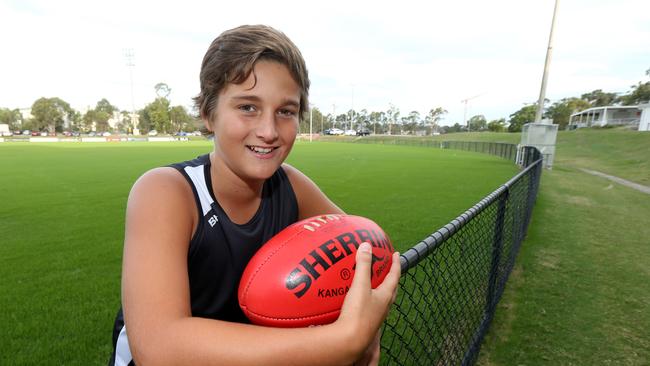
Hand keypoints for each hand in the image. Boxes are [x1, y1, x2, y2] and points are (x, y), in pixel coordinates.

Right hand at [336, 242, 400, 361]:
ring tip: (373, 282)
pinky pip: (371, 307)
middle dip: (391, 277)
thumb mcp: (360, 285)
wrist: (350, 340)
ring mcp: (376, 316)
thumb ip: (363, 265)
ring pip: (382, 299)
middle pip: (391, 289)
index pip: (394, 276)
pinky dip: (368, 299)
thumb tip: (366, 245)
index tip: (397, 254)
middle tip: (388, 268)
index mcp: (386, 296)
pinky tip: (358, 299)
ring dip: (380, 289)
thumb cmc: (358, 313)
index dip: (396, 264)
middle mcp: (384, 306)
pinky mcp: (367, 323)